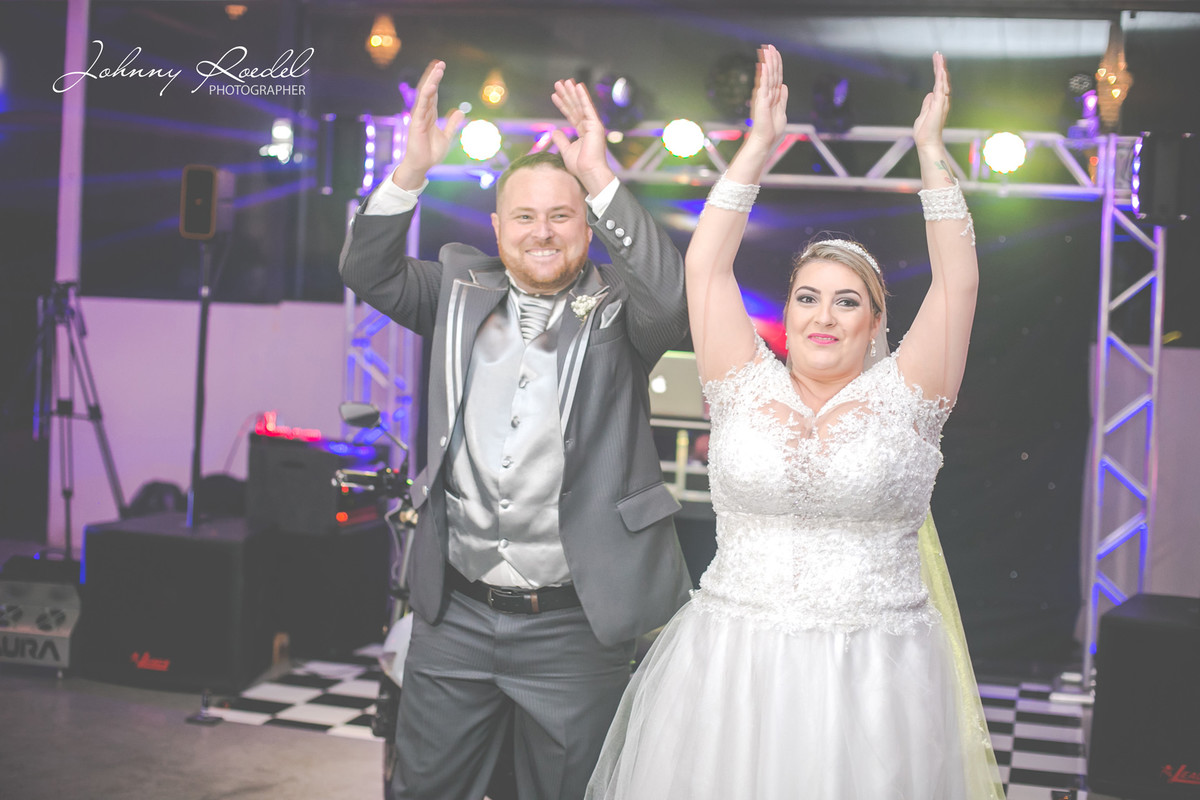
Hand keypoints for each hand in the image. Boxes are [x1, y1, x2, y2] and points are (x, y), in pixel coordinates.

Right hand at [392, 59, 464, 189]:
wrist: (423, 165)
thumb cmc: (431, 152)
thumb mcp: (447, 136)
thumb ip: (452, 124)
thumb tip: (460, 112)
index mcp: (430, 115)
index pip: (433, 94)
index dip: (437, 81)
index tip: (440, 67)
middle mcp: (423, 113)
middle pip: (429, 91)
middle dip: (434, 77)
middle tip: (440, 63)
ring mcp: (419, 117)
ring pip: (425, 95)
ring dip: (431, 81)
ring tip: (437, 69)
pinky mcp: (417, 123)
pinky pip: (422, 107)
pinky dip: (426, 96)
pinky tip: (432, 86)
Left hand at [549, 79, 615, 195]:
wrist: (589, 173)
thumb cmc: (580, 166)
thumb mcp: (566, 150)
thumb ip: (561, 140)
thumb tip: (555, 130)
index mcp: (583, 132)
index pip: (571, 115)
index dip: (563, 105)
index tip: (555, 95)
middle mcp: (589, 127)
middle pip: (575, 107)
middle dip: (566, 95)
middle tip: (558, 83)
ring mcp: (593, 125)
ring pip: (580, 105)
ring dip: (572, 92)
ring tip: (564, 82)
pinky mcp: (595, 125)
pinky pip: (587, 107)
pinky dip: (582, 96)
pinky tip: (577, 86)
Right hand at [745, 44, 787, 149]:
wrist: (764, 140)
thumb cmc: (771, 130)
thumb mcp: (782, 111)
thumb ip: (783, 98)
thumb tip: (784, 85)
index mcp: (773, 95)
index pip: (776, 76)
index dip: (776, 64)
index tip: (775, 52)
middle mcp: (768, 93)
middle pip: (772, 73)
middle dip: (772, 59)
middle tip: (769, 46)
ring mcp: (764, 96)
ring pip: (768, 75)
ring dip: (768, 62)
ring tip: (766, 50)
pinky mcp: (762, 100)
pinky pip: (764, 84)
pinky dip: (765, 74)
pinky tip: (765, 64)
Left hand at [913, 52, 949, 152]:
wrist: (926, 142)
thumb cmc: (925, 132)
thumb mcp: (923, 114)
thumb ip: (927, 104)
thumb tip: (929, 94)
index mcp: (937, 102)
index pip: (938, 83)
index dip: (938, 72)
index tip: (937, 61)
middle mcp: (942, 100)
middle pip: (942, 80)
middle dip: (940, 66)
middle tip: (939, 54)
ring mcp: (941, 102)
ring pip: (942, 82)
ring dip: (941, 69)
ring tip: (939, 57)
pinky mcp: (939, 105)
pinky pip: (941, 89)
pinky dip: (941, 79)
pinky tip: (941, 70)